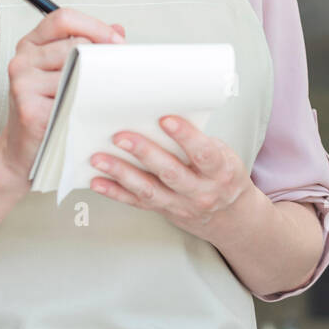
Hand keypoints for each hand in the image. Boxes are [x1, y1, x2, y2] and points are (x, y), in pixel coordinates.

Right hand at [0, 7, 124, 186]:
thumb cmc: (44, 111)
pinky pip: (72, 97)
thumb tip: (118, 30)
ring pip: (76, 69)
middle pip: (75, 43)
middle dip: (101, 58)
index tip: (116, 42)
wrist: (21, 152)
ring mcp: (23, 83)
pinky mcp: (29, 108)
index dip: (94, 26)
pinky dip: (86, 103)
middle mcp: (22, 60)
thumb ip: (87, 48)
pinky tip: (86, 111)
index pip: (64, 18)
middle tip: (116, 75)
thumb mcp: (61, 73)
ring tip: (97, 97)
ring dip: (95, 83)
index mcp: (30, 45)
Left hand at [89, 113, 259, 242]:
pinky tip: (98, 181)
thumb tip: (163, 111)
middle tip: (121, 136)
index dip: (185, 136)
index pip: (204, 153)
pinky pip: (136, 202)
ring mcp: (181, 204)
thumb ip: (198, 139)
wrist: (230, 217)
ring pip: (149, 189)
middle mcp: (201, 191)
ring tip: (99, 158)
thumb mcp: (223, 154)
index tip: (166, 119)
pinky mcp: (163, 211)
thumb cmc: (223, 176)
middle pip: (171, 172)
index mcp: (221, 171)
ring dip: (121, 172)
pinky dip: (114, 192)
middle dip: (144, 153)